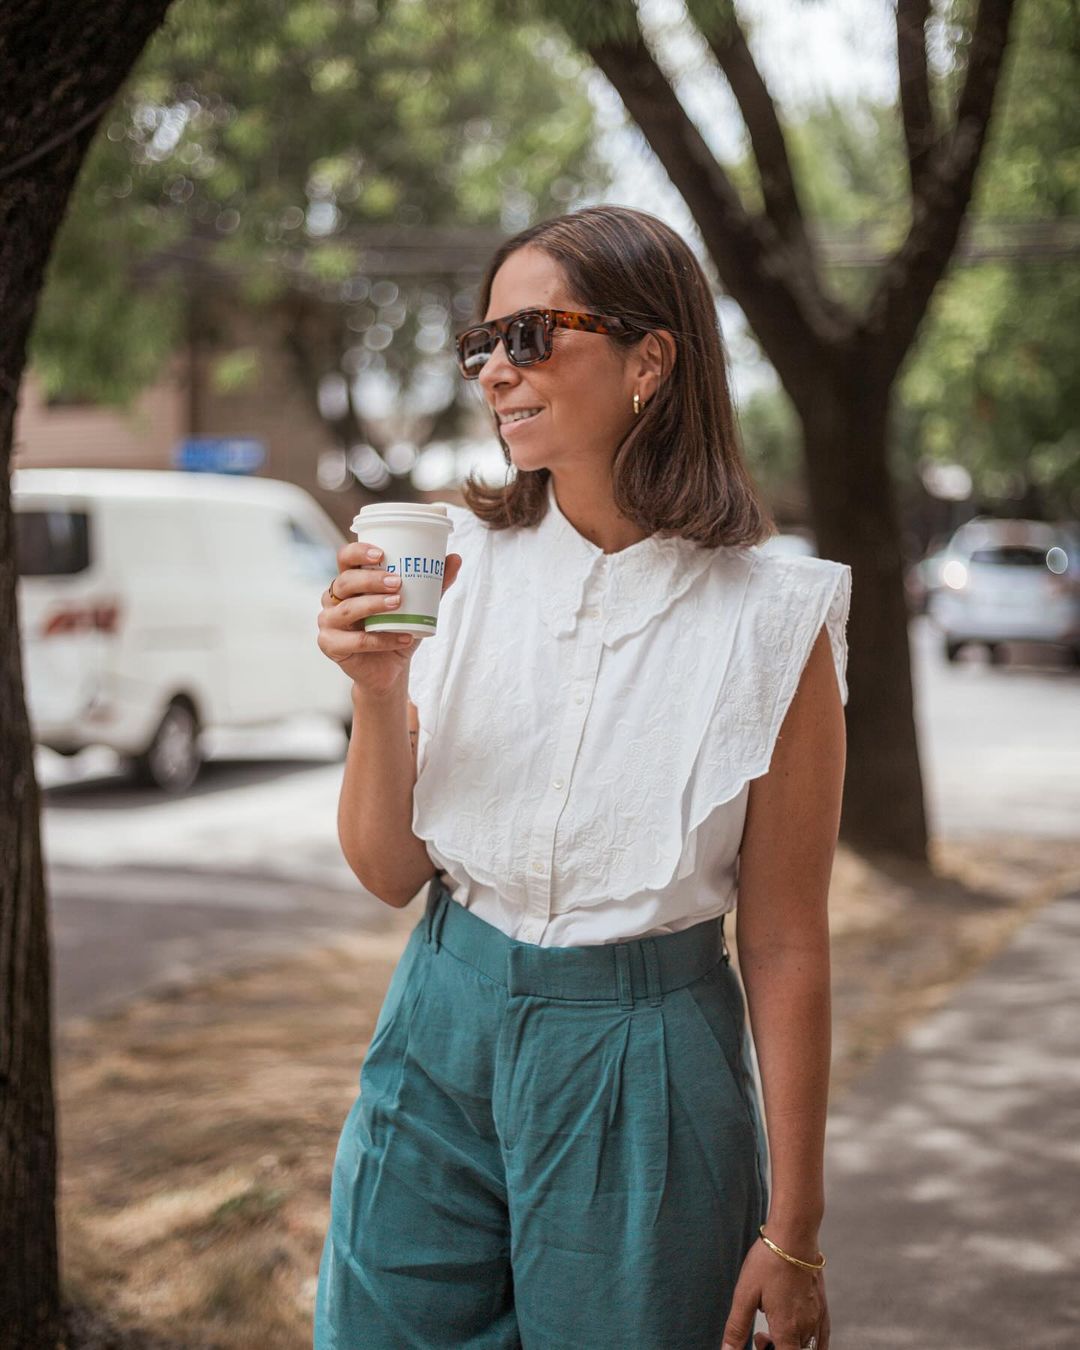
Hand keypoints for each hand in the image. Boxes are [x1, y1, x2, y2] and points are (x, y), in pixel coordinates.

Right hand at [317, 539, 461, 697]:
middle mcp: (334, 599)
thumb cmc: (397, 629)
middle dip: (370, 580)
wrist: (390, 668)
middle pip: (345, 582)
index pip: (345, 558)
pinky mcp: (330, 645)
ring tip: (399, 603)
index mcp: (350, 582)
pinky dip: (380, 640)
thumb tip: (455, 558)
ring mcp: (328, 622)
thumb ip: (433, 584)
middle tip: (397, 582)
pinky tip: (403, 637)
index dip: (357, 552)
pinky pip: (355, 641)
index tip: (381, 554)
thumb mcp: (417, 604)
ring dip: (373, 605)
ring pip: (347, 610)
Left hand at [720, 1238, 828, 1349]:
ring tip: (772, 1325)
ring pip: (808, 1347)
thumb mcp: (745, 1294)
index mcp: (786, 1329)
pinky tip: (795, 1331)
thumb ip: (737, 1327)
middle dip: (775, 1349)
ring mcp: (818, 1317)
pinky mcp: (823, 1306)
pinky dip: (809, 1342)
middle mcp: (806, 1328)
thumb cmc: (768, 1261)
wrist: (794, 1234)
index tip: (759, 1342)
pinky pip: (822, 1337)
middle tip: (760, 1334)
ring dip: (790, 1345)